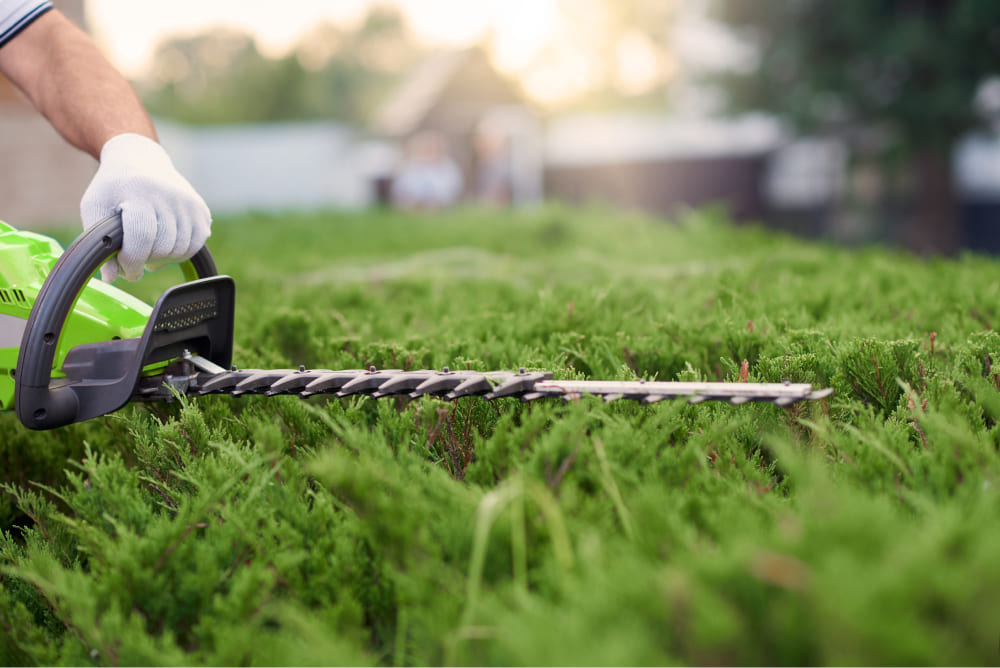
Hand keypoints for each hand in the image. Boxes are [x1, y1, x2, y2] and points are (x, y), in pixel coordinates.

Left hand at [80, 133, 210, 281]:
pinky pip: (195, 244)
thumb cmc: (113, 186)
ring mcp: (188, 202)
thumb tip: (110, 278)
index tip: (125, 270)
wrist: (140, 158)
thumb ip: (99, 242)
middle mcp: (169, 195)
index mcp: (139, 191)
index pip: (142, 238)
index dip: (132, 262)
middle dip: (147, 261)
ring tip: (149, 252)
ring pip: (182, 249)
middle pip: (163, 247)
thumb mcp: (94, 207)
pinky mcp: (201, 209)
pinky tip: (165, 245)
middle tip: (135, 260)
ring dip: (164, 259)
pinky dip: (180, 252)